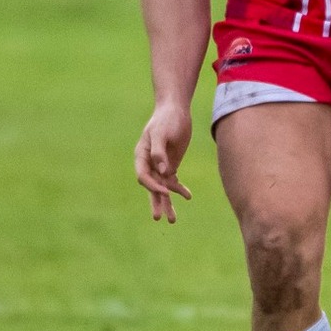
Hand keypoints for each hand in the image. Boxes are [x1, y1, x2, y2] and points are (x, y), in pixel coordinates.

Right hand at [134, 102, 193, 222]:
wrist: (176, 110)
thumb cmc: (166, 120)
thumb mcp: (161, 133)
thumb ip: (160, 151)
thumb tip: (163, 171)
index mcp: (141, 155)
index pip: (143, 176)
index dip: (152, 186)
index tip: (165, 191)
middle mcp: (149, 163)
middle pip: (151, 187)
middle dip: (156, 202)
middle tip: (159, 218)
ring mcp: (160, 165)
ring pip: (162, 188)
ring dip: (168, 202)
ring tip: (172, 220)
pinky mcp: (171, 164)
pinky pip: (173, 181)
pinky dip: (180, 189)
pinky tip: (188, 197)